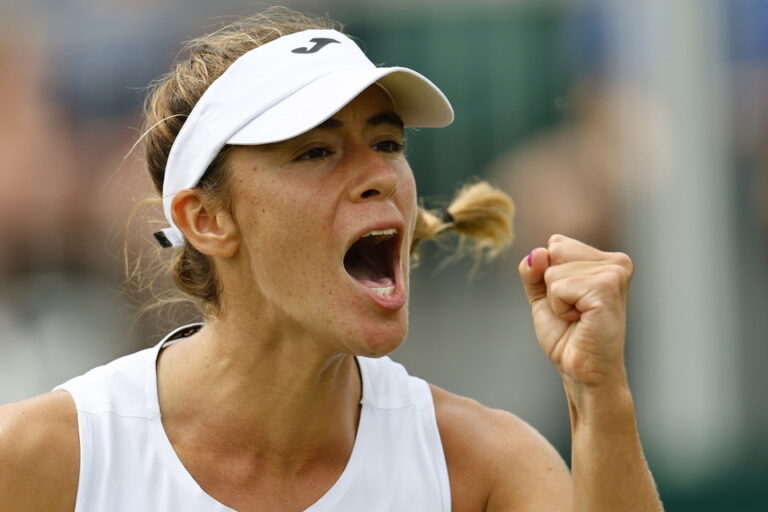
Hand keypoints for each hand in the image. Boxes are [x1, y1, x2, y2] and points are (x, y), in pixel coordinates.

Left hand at [518, 235, 633, 387]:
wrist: (582, 372)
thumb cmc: (567, 335)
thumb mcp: (542, 295)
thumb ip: (534, 269)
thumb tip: (538, 253)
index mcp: (605, 259)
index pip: (555, 244)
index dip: (548, 276)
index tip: (569, 301)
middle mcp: (616, 261)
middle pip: (553, 251)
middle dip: (551, 286)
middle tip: (573, 311)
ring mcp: (613, 273)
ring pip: (553, 270)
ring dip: (556, 300)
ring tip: (578, 317)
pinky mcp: (606, 287)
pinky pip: (558, 286)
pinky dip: (559, 308)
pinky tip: (580, 320)